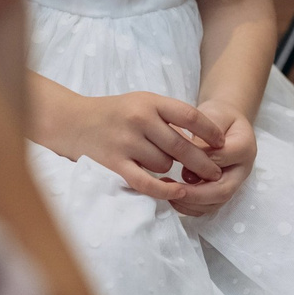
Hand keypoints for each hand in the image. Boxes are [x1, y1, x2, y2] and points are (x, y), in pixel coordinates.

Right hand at [30, 82, 231, 211]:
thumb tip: (204, 136)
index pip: (190, 116)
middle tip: (215, 173)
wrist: (71, 122)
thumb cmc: (113, 113)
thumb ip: (168, 115)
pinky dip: (164, 190)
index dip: (210, 132)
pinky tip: (177, 192)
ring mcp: (126, 142)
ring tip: (157, 162)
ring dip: (167, 169)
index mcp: (149, 102)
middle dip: (202, 162)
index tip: (222, 144)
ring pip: (164, 165)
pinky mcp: (114, 163)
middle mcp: (139, 120)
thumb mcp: (141, 102)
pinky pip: (146, 182)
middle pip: (181, 146)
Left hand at [175, 101, 256, 218]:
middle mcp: (242, 170)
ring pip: (214, 204)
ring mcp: (233, 183)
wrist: (227, 124)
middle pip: (223, 191)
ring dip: (189, 203)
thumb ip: (204, 134)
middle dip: (195, 194)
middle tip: (171, 188)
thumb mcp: (213, 115)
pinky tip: (172, 196)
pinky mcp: (222, 192)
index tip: (177, 156)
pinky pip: (207, 207)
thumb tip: (190, 157)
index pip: (223, 158)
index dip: (200, 160)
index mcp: (244, 147)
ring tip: (168, 192)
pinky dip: (189, 206)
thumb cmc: (219, 117)